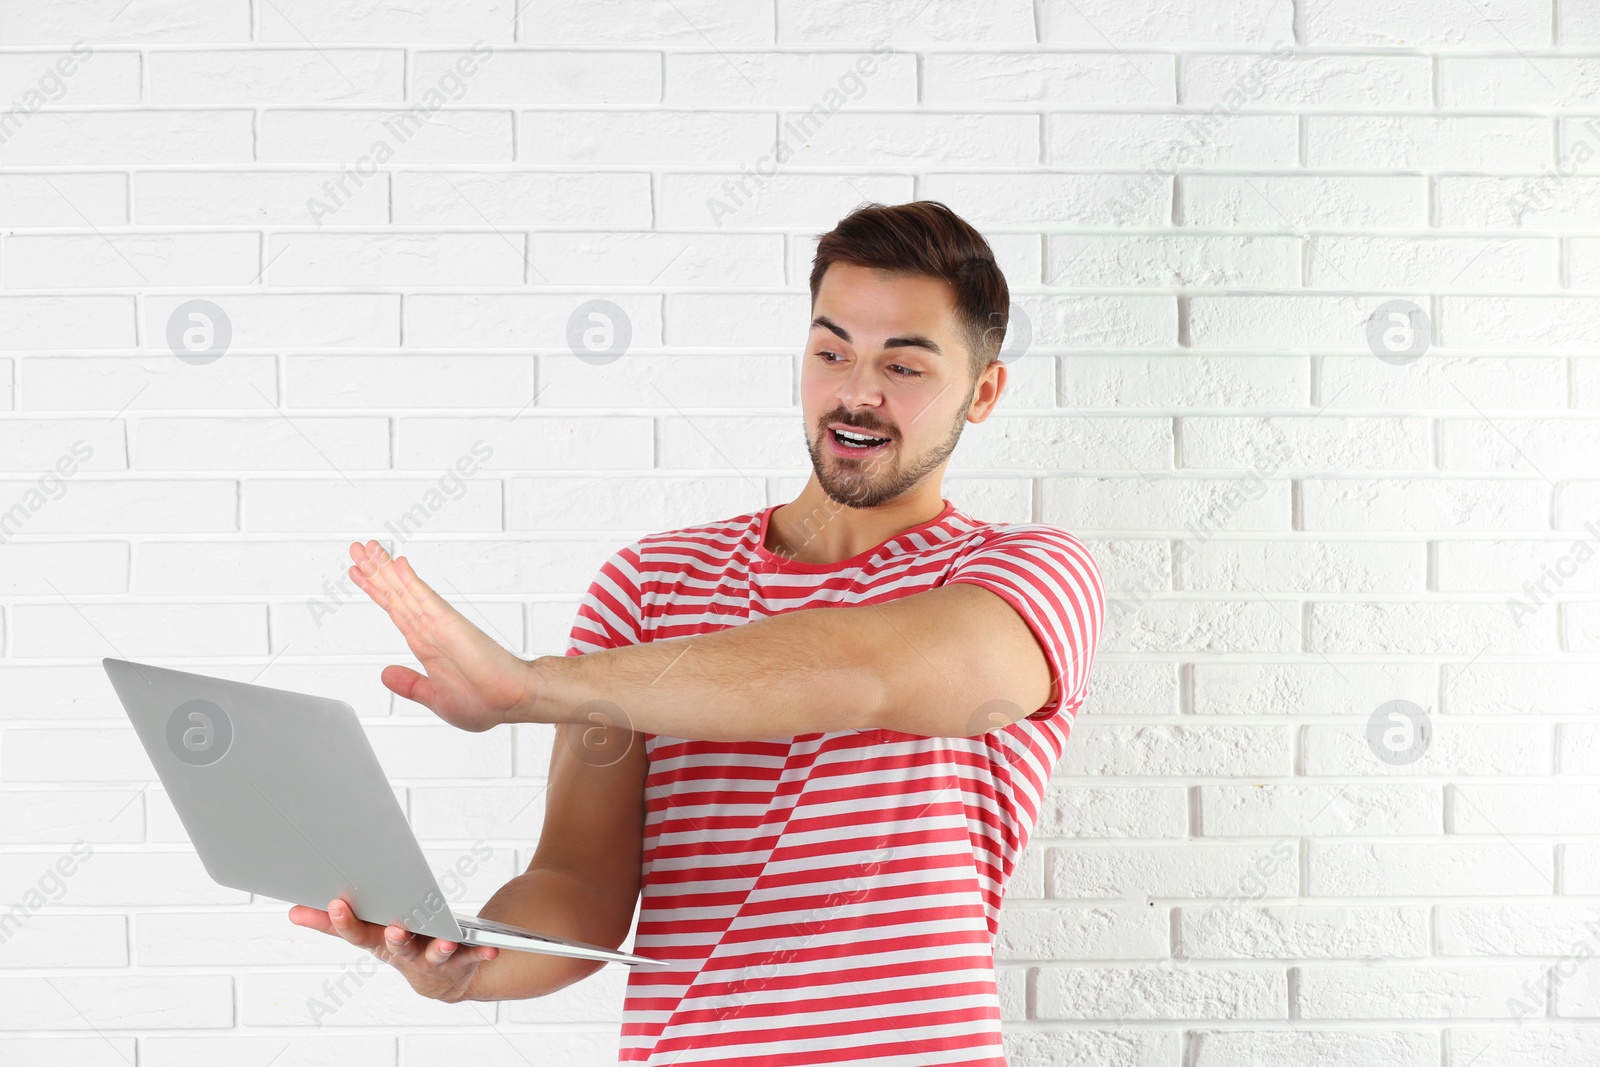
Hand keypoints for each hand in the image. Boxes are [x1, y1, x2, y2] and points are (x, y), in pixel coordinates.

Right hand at [288, 897, 498, 1003]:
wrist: (443, 979)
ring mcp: (432, 958)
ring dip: (439, 948)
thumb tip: (293, 911)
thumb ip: (332, 923)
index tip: (336, 903)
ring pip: (434, 954)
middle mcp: (404, 953)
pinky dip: (481, 952)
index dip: (343, 921)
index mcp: (378, 941)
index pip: (356, 932)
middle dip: (395, 937)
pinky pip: (472, 955)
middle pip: (397, 945)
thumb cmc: (401, 945)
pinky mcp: (461, 960)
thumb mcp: (367, 933)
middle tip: (394, 929)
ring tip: (445, 941)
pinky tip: (492, 949)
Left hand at [347, 539, 534, 731]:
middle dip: (375, 572)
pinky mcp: (450, 626)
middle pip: (396, 596)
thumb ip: (410, 684)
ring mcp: (440, 625)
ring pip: (405, 593)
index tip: (358, 574)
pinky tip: (398, 564)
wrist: (514, 703)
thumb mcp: (435, 698)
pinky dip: (410, 582)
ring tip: (368, 548)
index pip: (395, 611)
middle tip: (357, 548)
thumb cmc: (485, 703)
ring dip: (385, 570)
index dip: (375, 592)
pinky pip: (425, 600)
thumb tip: (385, 674)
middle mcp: (430, 630)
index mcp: (426, 646)